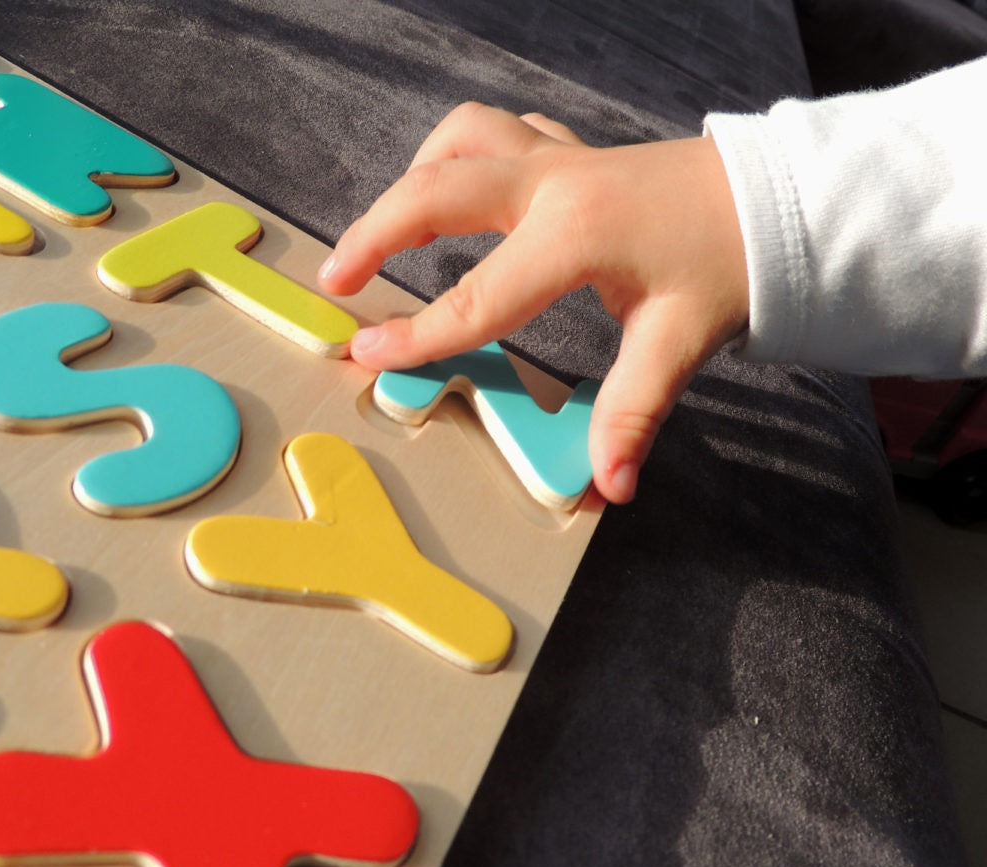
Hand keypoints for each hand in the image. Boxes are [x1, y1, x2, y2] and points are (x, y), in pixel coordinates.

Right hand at [318, 102, 748, 503]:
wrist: (778, 197)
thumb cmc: (732, 261)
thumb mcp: (681, 340)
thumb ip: (633, 412)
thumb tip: (609, 485)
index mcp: (574, 234)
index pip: (476, 296)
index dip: (416, 333)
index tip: (364, 354)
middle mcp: (552, 184)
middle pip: (434, 190)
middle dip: (373, 232)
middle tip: (336, 279)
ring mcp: (558, 158)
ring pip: (460, 139)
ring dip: (413, 179)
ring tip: (387, 232)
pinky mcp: (569, 153)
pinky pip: (493, 134)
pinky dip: (456, 156)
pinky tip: (455, 193)